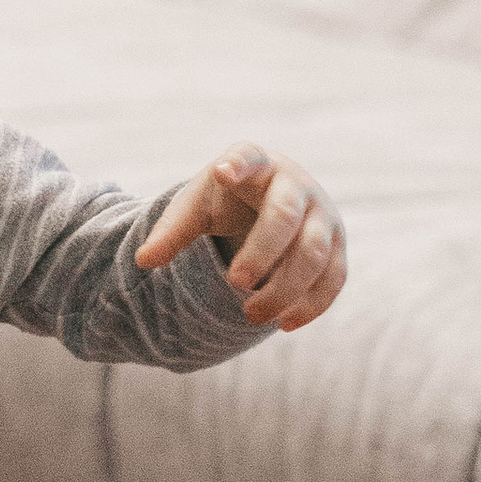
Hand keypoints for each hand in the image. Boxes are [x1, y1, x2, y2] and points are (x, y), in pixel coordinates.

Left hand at [136, 142, 346, 332]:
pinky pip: (333, 278)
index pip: (248, 156)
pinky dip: (312, 305)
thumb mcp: (197, 207)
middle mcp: (296, 184)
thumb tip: (142, 261)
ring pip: (314, 254)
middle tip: (234, 282)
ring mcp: (323, 215)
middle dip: (261, 252)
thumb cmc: (227, 200)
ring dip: (285, 288)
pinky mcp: (338, 246)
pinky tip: (284, 324)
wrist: (270, 201)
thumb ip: (172, 231)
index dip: (238, 164)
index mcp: (256, 163)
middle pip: (284, 217)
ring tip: (250, 314)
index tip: (221, 172)